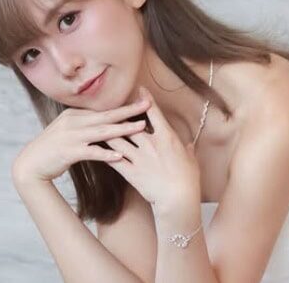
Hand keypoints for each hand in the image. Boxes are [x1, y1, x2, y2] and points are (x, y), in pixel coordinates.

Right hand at [11, 99, 150, 183]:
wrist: (30, 164)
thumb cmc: (52, 148)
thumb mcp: (67, 130)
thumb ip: (84, 124)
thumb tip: (103, 120)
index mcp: (75, 115)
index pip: (103, 110)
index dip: (123, 107)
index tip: (141, 102)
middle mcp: (74, 122)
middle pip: (106, 115)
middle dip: (128, 110)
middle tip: (147, 104)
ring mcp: (71, 136)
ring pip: (102, 132)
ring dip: (123, 129)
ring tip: (141, 127)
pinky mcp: (68, 152)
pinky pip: (91, 152)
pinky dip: (106, 154)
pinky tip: (120, 156)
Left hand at [104, 86, 200, 208]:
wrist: (178, 199)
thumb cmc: (188, 179)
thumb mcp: (191, 160)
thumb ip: (187, 149)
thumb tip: (188, 144)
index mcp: (167, 137)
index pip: (154, 113)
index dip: (146, 99)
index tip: (140, 90)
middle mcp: (150, 143)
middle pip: (130, 123)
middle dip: (121, 115)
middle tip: (113, 108)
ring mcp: (139, 157)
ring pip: (117, 139)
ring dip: (108, 132)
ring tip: (99, 125)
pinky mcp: (131, 172)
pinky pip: (114, 160)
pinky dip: (105, 153)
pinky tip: (96, 148)